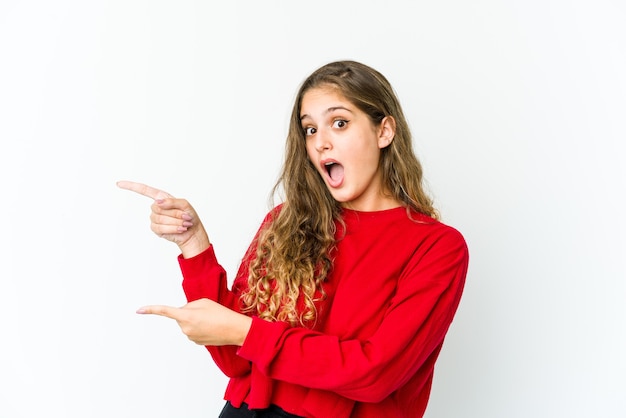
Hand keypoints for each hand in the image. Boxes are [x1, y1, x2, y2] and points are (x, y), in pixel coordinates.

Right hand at [116, 180, 209, 257]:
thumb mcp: (185, 205)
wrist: (192, 232)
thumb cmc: (189, 216)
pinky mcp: (155, 228)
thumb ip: (172, 201)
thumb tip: (157, 202)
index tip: (119, 183)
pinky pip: (161, 228)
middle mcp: (156, 207)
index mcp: (161, 197)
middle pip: (159, 208)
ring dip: (176, 222)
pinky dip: (173, 228)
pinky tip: (180, 229)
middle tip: (186, 217)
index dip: (132, 186)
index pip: (144, 190)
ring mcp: (154, 218)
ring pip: (160, 219)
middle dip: (175, 213)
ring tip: (184, 224)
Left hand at [136, 299, 252, 345]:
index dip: (151, 310)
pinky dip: (200, 327)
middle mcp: (185, 328)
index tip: (139, 310)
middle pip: (181, 315)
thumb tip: (183, 313)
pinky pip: (193, 330)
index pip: (165, 311)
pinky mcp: (196, 342)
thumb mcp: (204, 302)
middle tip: (206, 312)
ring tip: (211, 319)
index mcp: (186, 316)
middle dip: (189, 312)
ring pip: (187, 323)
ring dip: (195, 320)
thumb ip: (189, 305)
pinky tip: (211, 327)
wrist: (235, 330)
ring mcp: (190, 336)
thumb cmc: (222, 314)